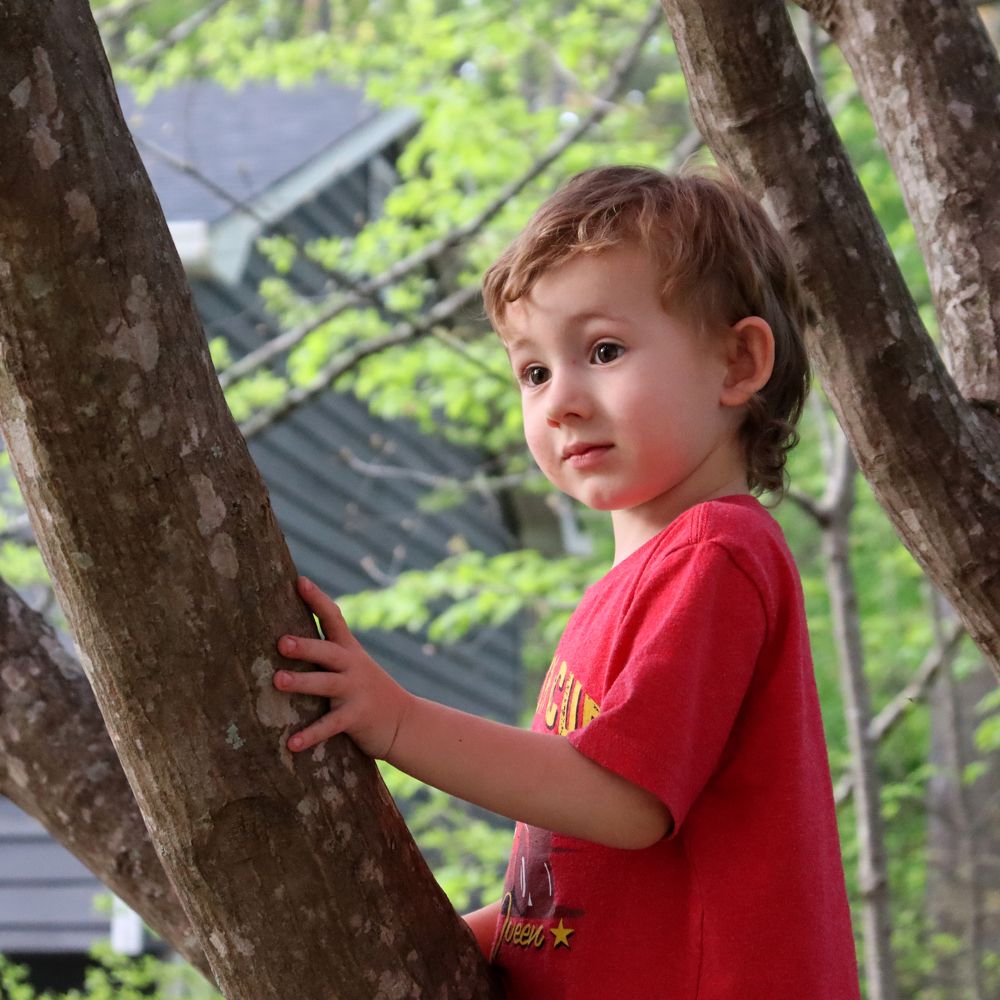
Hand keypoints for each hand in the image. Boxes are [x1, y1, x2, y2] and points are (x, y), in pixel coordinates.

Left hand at [273, 576, 410, 757]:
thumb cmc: (368, 691)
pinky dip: (311, 735)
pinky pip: (331, 725)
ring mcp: (356, 691)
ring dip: (301, 682)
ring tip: (278, 681)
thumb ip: (328, 654)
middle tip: (281, 642)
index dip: (317, 600)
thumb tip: (287, 636)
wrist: (406, 721)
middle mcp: (353, 666)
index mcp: (350, 650)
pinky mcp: (357, 717)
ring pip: (326, 684)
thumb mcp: (353, 666)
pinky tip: (292, 743)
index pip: (333, 618)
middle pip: (327, 651)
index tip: (299, 581)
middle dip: (305, 646)